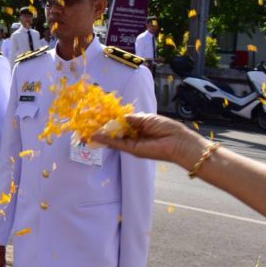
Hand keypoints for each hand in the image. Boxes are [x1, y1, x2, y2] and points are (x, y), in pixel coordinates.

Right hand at [91, 113, 207, 168]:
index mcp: (140, 126)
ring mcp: (132, 143)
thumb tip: (117, 118)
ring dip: (100, 134)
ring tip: (88, 130)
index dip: (111, 120)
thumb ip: (131, 119)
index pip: (121, 123)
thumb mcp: (147, 119)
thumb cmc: (167, 128)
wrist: (178, 142)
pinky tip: (96, 135)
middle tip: (89, 124)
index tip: (99, 116)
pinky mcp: (131, 150)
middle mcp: (134, 135)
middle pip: (115, 131)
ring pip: (113, 138)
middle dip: (102, 128)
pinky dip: (105, 140)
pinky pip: (116, 144)